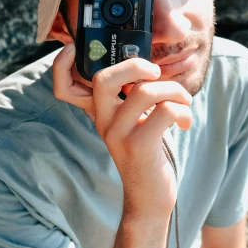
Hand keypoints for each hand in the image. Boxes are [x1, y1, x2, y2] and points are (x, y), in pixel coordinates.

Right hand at [53, 43, 192, 217]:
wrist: (149, 199)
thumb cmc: (146, 154)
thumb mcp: (133, 123)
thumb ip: (132, 97)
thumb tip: (150, 67)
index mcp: (99, 112)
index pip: (64, 85)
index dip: (62, 63)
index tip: (79, 49)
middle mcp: (103, 121)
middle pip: (104, 77)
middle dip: (137, 65)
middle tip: (156, 73)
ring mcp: (119, 134)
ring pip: (146, 91)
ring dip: (174, 91)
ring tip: (183, 102)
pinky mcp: (139, 146)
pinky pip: (165, 111)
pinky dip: (183, 111)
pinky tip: (185, 123)